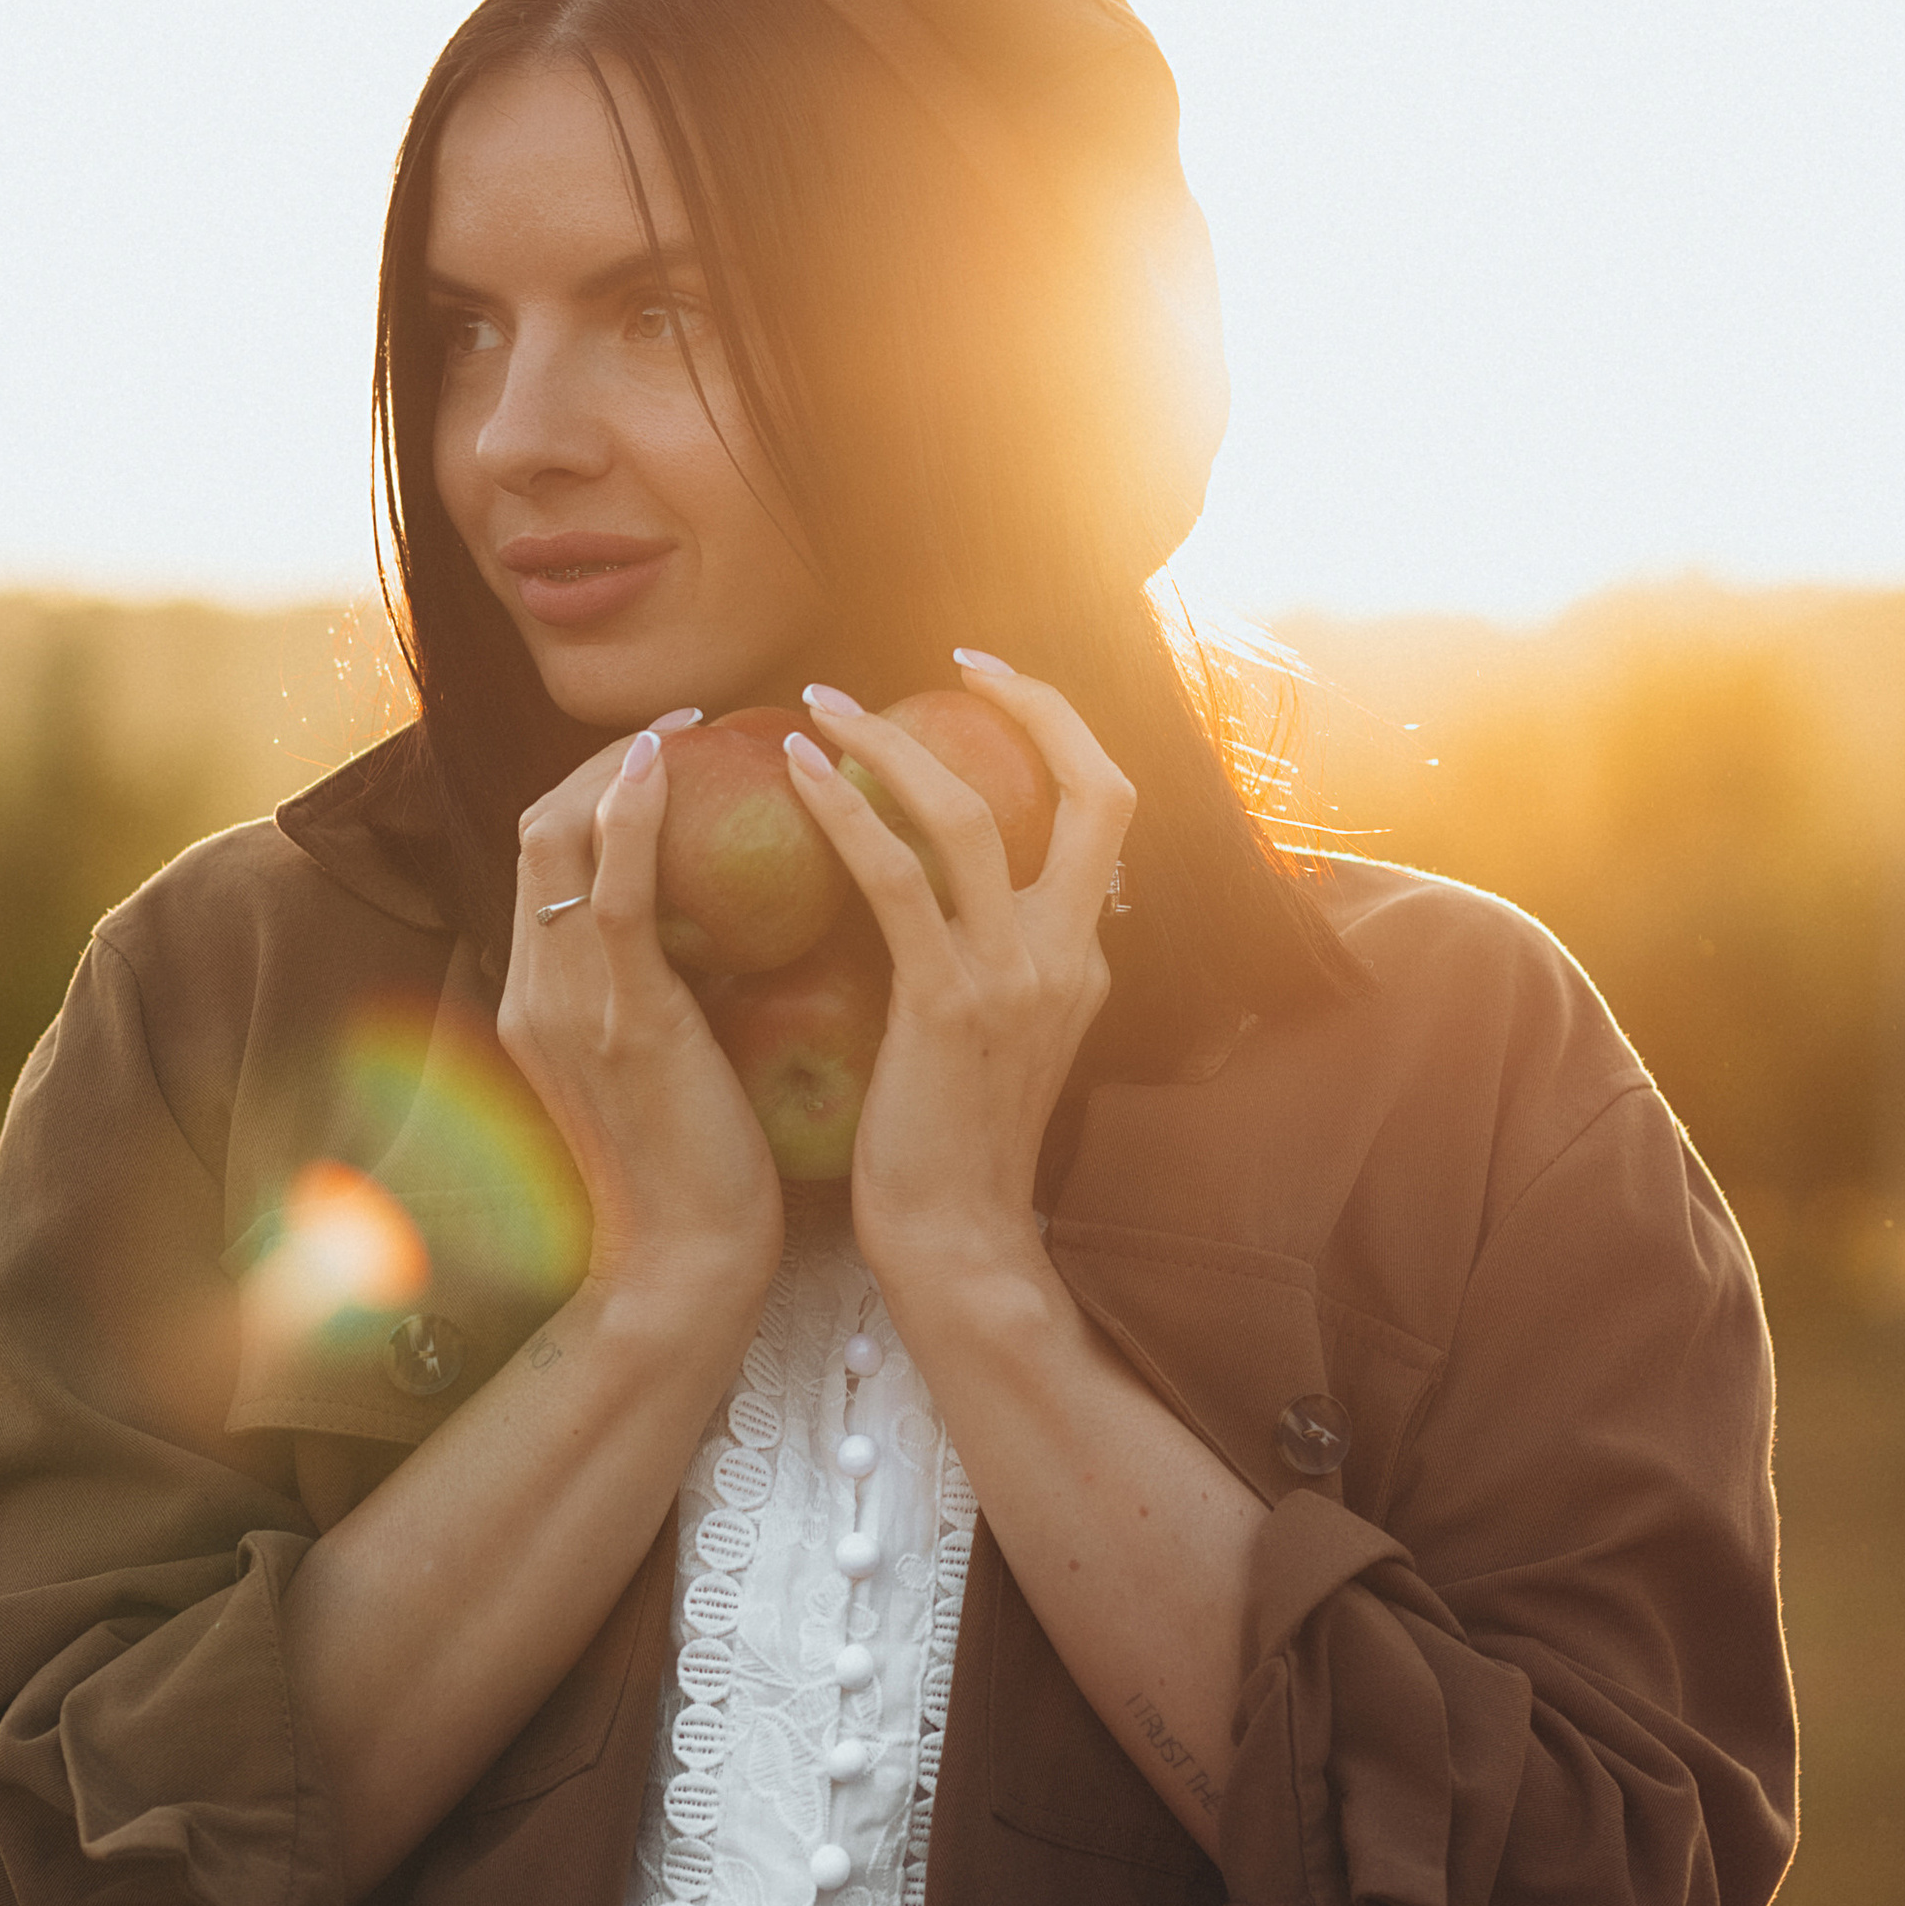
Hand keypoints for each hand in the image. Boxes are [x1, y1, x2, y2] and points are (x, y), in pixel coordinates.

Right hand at [501, 721, 783, 1312]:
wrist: (687, 1270)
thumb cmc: (707, 1171)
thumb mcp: (675, 1061)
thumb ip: (679, 990)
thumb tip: (739, 924)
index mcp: (542, 999)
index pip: (547, 859)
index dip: (597, 788)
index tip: (673, 749)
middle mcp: (535, 991)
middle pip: (538, 829)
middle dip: (603, 759)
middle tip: (691, 720)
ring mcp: (565, 1005)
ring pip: (559, 841)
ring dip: (621, 766)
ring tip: (694, 724)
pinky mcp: (618, 1023)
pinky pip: (611, 893)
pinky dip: (632, 815)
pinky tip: (673, 765)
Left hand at [783, 659, 1133, 1291]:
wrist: (956, 1245)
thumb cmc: (950, 1147)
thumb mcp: (999, 1038)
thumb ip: (988, 960)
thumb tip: (930, 889)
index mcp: (1084, 958)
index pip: (1107, 812)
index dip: (1061, 732)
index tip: (991, 682)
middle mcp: (1070, 955)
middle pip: (1095, 789)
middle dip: (1033, 705)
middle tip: (952, 660)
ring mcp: (1016, 978)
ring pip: (975, 816)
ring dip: (895, 744)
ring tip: (823, 705)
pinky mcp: (947, 1005)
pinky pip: (896, 878)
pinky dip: (845, 812)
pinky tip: (797, 776)